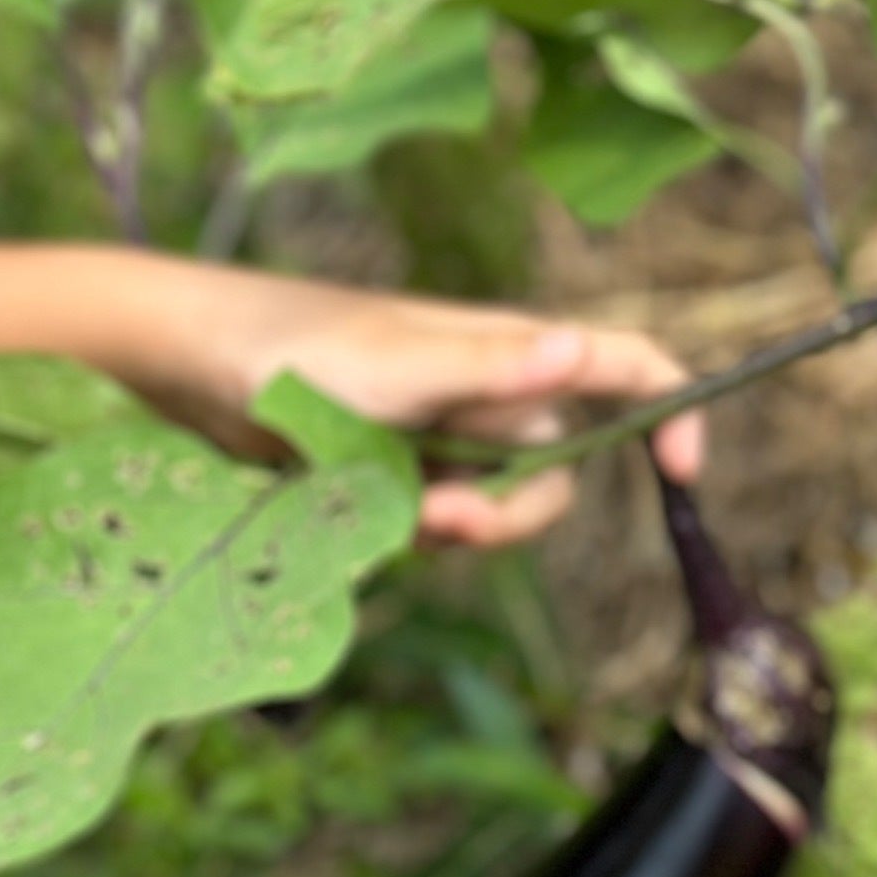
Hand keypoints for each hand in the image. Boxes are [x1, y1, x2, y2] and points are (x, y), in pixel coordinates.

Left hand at [160, 274, 704, 547]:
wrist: (193, 366)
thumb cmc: (293, 347)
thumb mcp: (395, 364)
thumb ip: (486, 367)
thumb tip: (581, 354)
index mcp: (505, 348)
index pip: (622, 368)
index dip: (669, 411)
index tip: (683, 474)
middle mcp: (483, 390)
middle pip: (554, 469)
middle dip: (514, 508)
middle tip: (447, 519)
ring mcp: (437, 435)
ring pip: (491, 504)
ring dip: (454, 525)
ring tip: (390, 513)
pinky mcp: (389, 474)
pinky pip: (430, 521)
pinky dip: (407, 529)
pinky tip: (357, 513)